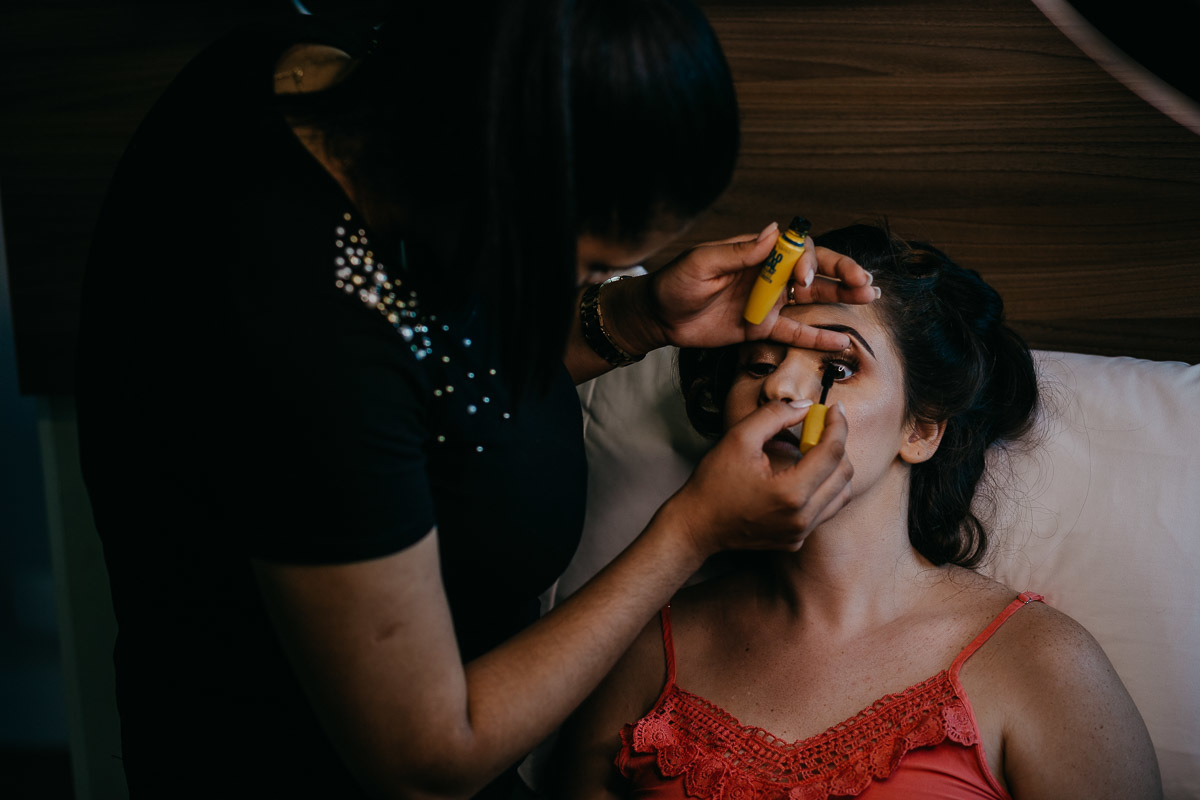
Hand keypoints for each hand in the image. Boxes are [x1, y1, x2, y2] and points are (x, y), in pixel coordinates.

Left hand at [606, 222, 877, 355]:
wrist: (659, 317)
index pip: (797, 250)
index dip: (810, 262)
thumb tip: (775, 230)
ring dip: (842, 296)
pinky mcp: (763, 329)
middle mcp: (770, 276)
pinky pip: (796, 334)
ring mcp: (770, 303)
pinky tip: (841, 342)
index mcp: (758, 254)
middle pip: (816, 271)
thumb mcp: (702, 263)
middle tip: (864, 281)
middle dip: (842, 273)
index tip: (804, 280)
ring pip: (814, 299)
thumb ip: (740, 252)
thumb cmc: (676, 283)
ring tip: (869, 296)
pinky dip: (818, 339)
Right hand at [664, 399, 853, 559]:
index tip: (834, 410)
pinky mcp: (795, 540)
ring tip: (813, 451)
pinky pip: (824, 510)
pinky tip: (803, 475)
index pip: (832, 452)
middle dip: (837, 445)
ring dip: (834, 468)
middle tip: (820, 427)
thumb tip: (804, 407)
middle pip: (844, 474)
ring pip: (840, 494)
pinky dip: (822, 489)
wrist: (697, 525)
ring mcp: (800, 532)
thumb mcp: (739, 438)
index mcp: (791, 492)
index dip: (837, 425)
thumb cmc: (713, 484)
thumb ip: (774, 415)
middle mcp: (802, 517)